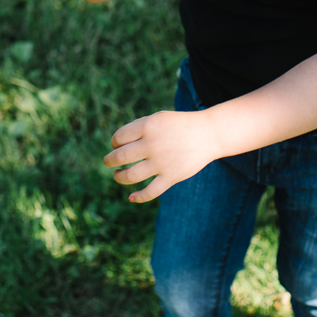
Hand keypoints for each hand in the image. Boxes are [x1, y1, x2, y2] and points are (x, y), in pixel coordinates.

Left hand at [104, 109, 218, 202]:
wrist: (208, 134)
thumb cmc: (179, 126)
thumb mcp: (157, 119)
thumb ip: (138, 130)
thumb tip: (116, 147)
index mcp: (147, 126)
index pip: (119, 138)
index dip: (114, 143)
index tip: (117, 145)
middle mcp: (152, 144)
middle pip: (120, 157)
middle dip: (110, 161)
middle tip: (108, 162)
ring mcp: (161, 162)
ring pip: (130, 176)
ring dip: (119, 177)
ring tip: (117, 175)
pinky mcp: (171, 177)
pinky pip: (149, 192)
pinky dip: (138, 197)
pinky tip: (131, 197)